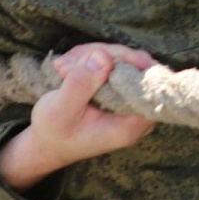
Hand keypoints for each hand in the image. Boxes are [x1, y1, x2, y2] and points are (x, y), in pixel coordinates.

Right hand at [0, 43, 157, 192]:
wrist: (49, 143)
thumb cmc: (54, 133)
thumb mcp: (59, 111)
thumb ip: (80, 85)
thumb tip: (103, 57)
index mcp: (130, 125)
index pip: (149, 83)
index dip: (130, 62)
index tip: (99, 57)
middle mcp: (137, 112)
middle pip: (136, 65)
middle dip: (100, 56)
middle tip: (65, 67)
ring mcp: (129, 100)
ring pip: (123, 59)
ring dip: (90, 56)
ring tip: (62, 69)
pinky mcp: (119, 91)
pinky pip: (113, 63)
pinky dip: (89, 60)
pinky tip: (67, 69)